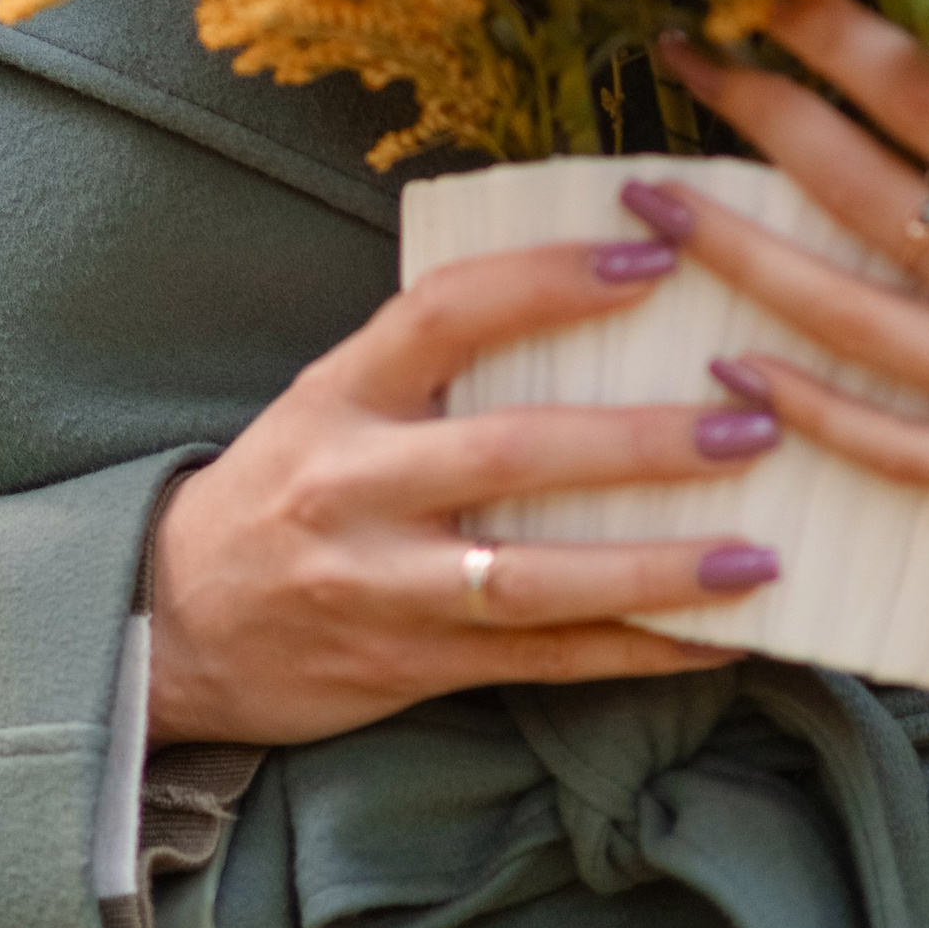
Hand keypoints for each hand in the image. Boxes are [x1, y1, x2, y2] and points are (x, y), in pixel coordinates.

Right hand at [146, 238, 787, 747]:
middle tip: (749, 423)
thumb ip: (432, 364)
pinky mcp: (412, 670)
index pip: (447, 313)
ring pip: (533, 580)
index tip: (654, 258)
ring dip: (655, 570)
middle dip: (638, 443)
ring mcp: (381, 587)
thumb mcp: (330, 402)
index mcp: (338, 395)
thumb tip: (596, 293)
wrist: (170, 626)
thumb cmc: (281, 489)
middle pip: (509, 455)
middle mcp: (354, 487)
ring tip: (758, 554)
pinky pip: (544, 665)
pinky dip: (639, 655)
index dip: (549, 280)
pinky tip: (726, 641)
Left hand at [648, 0, 928, 542]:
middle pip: (860, 185)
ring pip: (843, 316)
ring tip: (648, 199)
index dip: (828, 31)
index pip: (924, 90)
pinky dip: (805, 409)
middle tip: (676, 56)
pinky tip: (727, 366)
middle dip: (755, 111)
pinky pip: (891, 445)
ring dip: (734, 253)